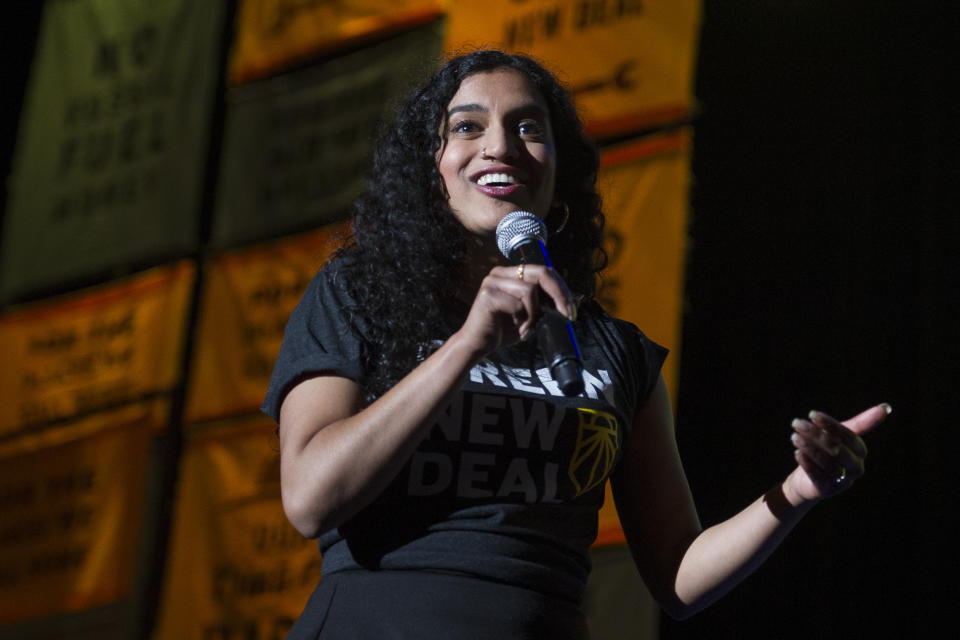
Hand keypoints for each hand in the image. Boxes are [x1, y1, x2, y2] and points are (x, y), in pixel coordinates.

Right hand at [455, 263, 574, 356]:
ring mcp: (492, 281)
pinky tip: (518, 330)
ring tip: (527, 328)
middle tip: (568, 313)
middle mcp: (500, 273)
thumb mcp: (528, 314)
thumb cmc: (502, 330)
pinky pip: (518, 304)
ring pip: (530, 290)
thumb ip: (541, 303)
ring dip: (535, 313)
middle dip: (559, 294)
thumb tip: (568, 302)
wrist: (477, 345)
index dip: (561, 287)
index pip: (543, 271)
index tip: (572, 307)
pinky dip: (523, 320)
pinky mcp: (488, 295)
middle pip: (540, 273)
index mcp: (510, 274)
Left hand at [784, 403, 890, 502]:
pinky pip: (818, 477)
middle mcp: (855, 467)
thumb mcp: (839, 436)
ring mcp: (842, 481)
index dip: (831, 425)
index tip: (812, 414)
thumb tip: (886, 407)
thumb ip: (860, 423)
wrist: (806, 479)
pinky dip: (808, 464)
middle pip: (838, 450)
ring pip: (828, 464)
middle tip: (797, 423)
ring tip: (794, 437)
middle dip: (817, 435)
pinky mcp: (827, 490)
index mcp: (860, 452)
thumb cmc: (827, 451)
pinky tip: (797, 453)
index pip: (849, 436)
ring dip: (810, 448)